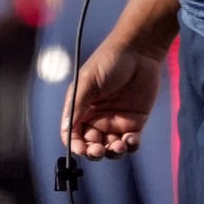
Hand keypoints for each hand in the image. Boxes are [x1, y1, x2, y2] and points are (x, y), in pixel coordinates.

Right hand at [61, 38, 161, 159]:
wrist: (139, 51)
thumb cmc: (109, 61)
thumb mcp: (88, 81)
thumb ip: (77, 105)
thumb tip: (65, 130)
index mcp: (81, 108)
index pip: (73, 134)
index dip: (74, 145)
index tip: (81, 148)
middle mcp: (97, 118)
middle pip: (90, 145)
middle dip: (93, 151)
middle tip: (99, 149)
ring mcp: (116, 121)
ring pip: (110, 148)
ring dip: (112, 153)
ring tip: (118, 146)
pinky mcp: (134, 122)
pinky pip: (130, 143)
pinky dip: (130, 147)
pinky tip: (130, 140)